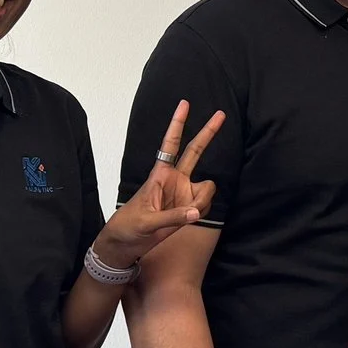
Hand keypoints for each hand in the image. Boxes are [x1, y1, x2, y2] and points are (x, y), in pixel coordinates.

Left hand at [96, 102, 223, 270]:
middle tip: (221, 114)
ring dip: (202, 203)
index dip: (178, 124)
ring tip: (185, 216)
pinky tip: (187, 219)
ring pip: (207, 189)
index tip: (185, 103)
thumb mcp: (146, 222)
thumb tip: (195, 213)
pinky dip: (200, 214)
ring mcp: (184, 193)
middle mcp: (175, 179)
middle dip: (208, 133)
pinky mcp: (189, 207)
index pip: (171, 144)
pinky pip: (205, 206)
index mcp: (160, 174)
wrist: (126, 244)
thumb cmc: (129, 226)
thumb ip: (172, 217)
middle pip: (195, 151)